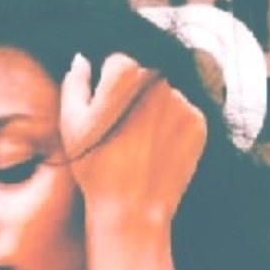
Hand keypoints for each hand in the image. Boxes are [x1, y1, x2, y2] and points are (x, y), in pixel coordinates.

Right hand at [58, 51, 206, 231]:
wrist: (132, 211)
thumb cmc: (96, 169)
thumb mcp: (71, 126)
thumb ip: (75, 84)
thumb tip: (83, 58)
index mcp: (126, 71)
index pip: (117, 64)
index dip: (108, 92)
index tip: (106, 120)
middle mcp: (158, 78)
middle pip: (144, 78)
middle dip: (134, 99)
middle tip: (124, 136)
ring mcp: (182, 100)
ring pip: (165, 97)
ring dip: (155, 113)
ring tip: (141, 147)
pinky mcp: (198, 122)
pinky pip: (183, 116)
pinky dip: (172, 130)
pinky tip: (158, 152)